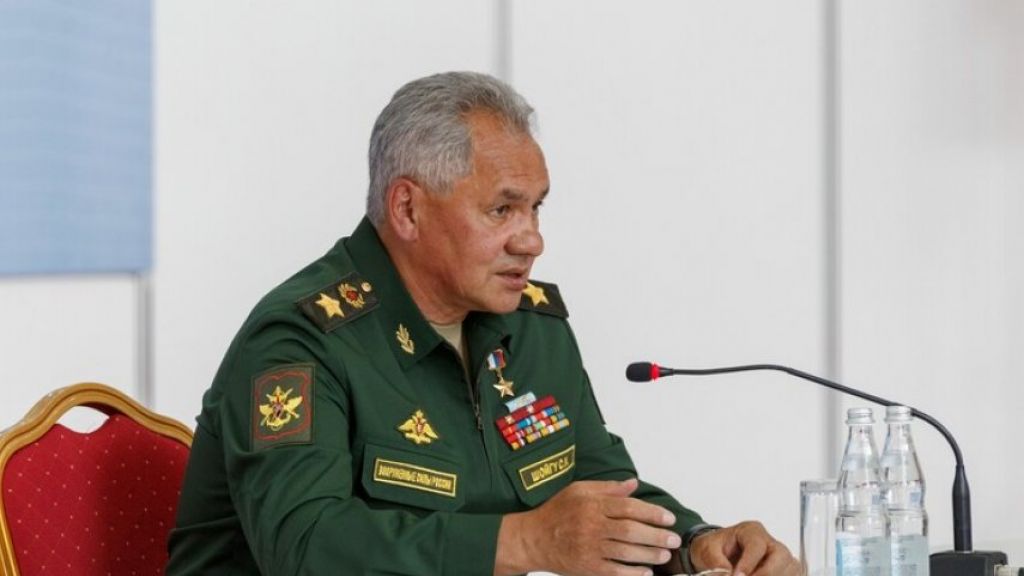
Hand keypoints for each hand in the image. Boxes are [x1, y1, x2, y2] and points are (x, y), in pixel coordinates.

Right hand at [495, 478, 680, 575]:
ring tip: (664, 555)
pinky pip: (614, 572)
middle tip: (674, 539)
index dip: (652, 512)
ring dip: (649, 554)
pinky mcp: (587, 567)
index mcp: (592, 504)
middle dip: (656, 536)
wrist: (533, 539)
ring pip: (625, 552)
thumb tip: (633, 483)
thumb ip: (608, 488)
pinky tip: (646, 572)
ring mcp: (589, 548)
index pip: (628, 507)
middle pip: (630, 530)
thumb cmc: (557, 512)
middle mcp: (591, 526)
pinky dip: (632, 573)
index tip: (668, 518)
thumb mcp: (579, 491)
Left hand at [689, 521, 800, 575]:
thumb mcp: (707, 551)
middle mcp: (770, 542)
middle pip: (781, 556)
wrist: (716, 553)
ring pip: (790, 568)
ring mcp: (780, 557)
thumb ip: (716, 563)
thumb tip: (727, 574)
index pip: (757, 545)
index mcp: (751, 531)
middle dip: (767, 573)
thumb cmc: (714, 548)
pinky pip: (793, 575)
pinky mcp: (784, 570)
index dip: (749, 564)